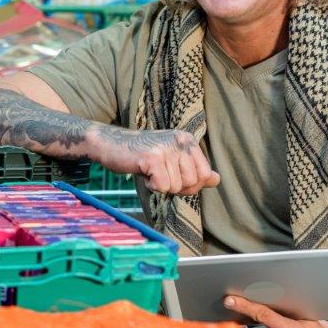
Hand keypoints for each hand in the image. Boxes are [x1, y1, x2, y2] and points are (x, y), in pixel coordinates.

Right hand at [94, 126, 219, 194]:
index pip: (205, 174)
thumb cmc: (142, 155)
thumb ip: (195, 169)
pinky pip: (163, 187)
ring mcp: (167, 148)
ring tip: (151, 172)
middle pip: (192, 182)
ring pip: (177, 186)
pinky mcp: (153, 157)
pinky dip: (152, 187)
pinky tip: (144, 174)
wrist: (111, 144)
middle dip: (176, 187)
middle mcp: (180, 141)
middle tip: (160, 176)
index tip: (174, 178)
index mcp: (187, 140)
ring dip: (162, 186)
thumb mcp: (172, 159)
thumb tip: (216, 179)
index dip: (191, 184)